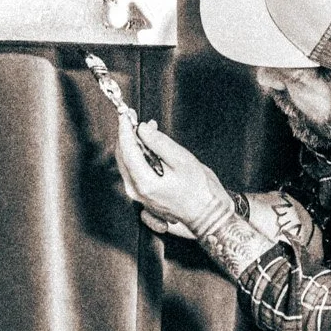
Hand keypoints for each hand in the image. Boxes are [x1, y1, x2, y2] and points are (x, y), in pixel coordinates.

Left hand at [114, 115, 230, 235]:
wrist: (208, 215)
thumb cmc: (200, 190)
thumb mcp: (182, 160)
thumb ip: (159, 143)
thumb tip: (142, 129)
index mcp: (144, 183)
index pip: (127, 150)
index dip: (125, 129)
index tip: (126, 114)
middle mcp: (137, 191)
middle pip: (123, 157)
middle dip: (128, 135)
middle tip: (135, 118)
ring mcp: (139, 195)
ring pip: (127, 163)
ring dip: (135, 144)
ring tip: (148, 129)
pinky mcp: (144, 196)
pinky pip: (135, 171)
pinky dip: (140, 155)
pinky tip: (150, 146)